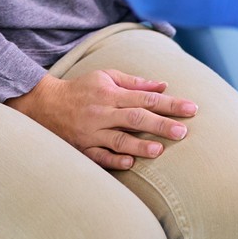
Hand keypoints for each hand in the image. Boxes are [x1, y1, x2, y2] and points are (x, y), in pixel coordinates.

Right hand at [5, 67, 196, 171]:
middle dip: (161, 124)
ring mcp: (92, 131)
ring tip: (159, 150)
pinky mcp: (83, 148)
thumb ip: (134, 82)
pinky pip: (99, 156)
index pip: (146, 98)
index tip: (191, 109)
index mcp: (110, 93)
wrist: (46, 104)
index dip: (170, 104)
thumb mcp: (106, 76)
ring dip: (139, 144)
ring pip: (118, 139)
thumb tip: (162, 86)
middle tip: (183, 132)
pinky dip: (114, 159)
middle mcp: (102, 112)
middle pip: (136, 118)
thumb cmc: (82, 89)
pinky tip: (130, 162)